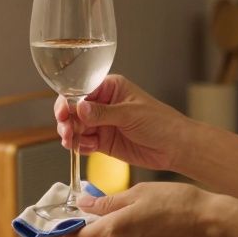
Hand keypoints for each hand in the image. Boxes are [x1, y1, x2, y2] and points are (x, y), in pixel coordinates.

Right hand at [55, 75, 188, 171]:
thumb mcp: (130, 114)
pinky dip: (80, 146)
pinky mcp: (104, 142)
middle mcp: (103, 105)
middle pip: (74, 110)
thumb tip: (79, 108)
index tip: (63, 112)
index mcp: (110, 88)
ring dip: (71, 134)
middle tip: (67, 131)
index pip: (81, 91)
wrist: (175, 147)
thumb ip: (103, 113)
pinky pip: (85, 143)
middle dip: (67, 120)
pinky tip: (83, 148)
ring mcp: (103, 124)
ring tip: (72, 141)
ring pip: (77, 127)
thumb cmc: (160, 122)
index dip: (68, 101)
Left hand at [60, 182, 224, 236]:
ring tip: (153, 221)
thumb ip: (107, 202)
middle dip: (108, 229)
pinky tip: (161, 236)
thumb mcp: (139, 192)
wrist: (210, 226)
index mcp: (114, 230)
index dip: (72, 232)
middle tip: (128, 212)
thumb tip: (82, 205)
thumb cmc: (177, 202)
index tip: (66, 229)